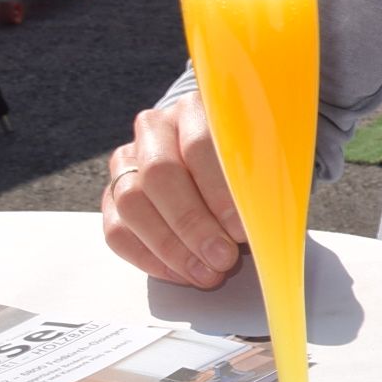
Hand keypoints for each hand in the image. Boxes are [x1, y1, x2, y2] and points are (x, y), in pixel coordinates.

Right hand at [100, 96, 246, 286]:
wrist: (224, 158)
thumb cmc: (252, 162)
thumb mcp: (269, 160)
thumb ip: (263, 183)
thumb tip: (264, 226)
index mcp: (198, 108)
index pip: (200, 145)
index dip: (219, 191)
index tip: (240, 230)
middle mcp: (156, 128)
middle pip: (159, 175)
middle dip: (192, 225)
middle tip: (221, 258)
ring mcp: (129, 159)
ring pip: (132, 203)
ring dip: (170, 247)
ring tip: (205, 273)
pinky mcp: (113, 193)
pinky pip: (117, 230)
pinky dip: (149, 257)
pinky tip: (182, 273)